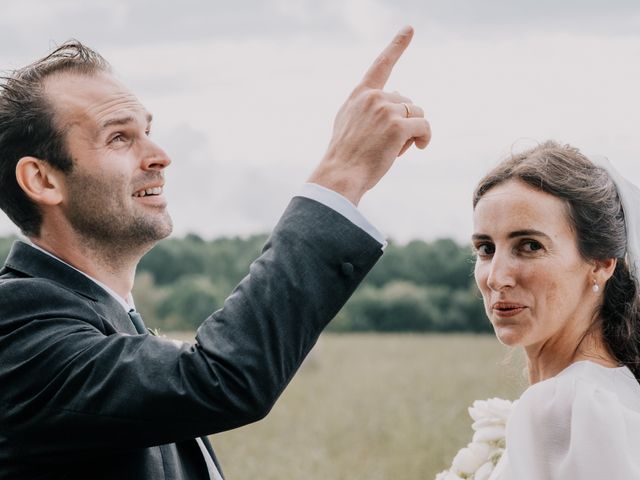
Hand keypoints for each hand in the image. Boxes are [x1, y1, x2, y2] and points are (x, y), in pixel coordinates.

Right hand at [308, 25, 430, 204]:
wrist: (339, 175)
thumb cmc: (345, 158)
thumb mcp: (349, 125)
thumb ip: (369, 109)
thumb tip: (403, 101)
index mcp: (359, 95)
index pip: (381, 65)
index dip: (397, 45)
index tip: (410, 29)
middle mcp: (372, 97)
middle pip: (407, 102)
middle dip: (405, 122)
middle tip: (390, 145)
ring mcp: (385, 109)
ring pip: (417, 114)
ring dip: (414, 132)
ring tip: (396, 150)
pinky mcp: (398, 125)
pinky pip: (424, 126)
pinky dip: (425, 137)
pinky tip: (419, 147)